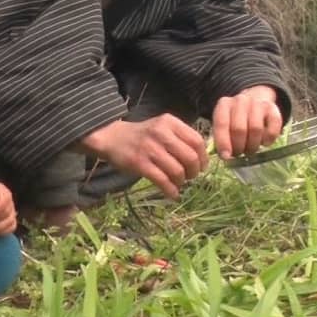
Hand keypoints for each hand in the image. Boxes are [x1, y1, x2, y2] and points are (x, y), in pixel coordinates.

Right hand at [79, 115, 206, 199]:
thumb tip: (202, 158)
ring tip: (179, 183)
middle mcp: (161, 133)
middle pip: (190, 157)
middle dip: (194, 171)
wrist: (113, 139)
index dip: (203, 157)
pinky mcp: (139, 163)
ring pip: (177, 170)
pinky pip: (162, 181)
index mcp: (170, 122)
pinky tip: (172, 194)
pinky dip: (171, 190)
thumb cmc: (143, 135)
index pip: (196, 141)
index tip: (201, 166)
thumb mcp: (162, 128)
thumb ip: (181, 138)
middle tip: (190, 176)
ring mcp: (150, 148)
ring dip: (182, 181)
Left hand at [212, 85, 283, 158]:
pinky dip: (268, 140)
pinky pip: (272, 129)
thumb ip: (222, 138)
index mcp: (224, 104)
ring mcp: (257, 103)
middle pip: (239, 128)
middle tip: (239, 153)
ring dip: (253, 145)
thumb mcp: (225, 125)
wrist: (255, 101)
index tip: (226, 156)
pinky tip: (264, 143)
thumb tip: (225, 155)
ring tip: (250, 149)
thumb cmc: (235, 119)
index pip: (221, 123)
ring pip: (256, 129)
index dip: (223, 142)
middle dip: (239, 146)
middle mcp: (240, 101)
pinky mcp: (273, 109)